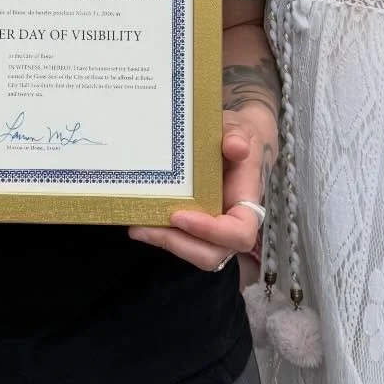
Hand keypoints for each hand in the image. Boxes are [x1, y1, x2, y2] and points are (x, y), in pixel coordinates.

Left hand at [128, 116, 272, 270]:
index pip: (240, 233)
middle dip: (178, 244)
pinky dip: (162, 236)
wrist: (233, 139)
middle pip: (212, 254)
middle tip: (147, 226)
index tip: (179, 215)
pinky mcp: (196, 225)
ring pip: (195, 252)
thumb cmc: (237, 136)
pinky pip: (182, 241)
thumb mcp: (239, 129)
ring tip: (137, 227)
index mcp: (246, 202)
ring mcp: (213, 228)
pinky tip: (140, 222)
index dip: (212, 232)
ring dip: (165, 243)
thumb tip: (237, 147)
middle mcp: (231, 223)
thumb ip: (238, 136)